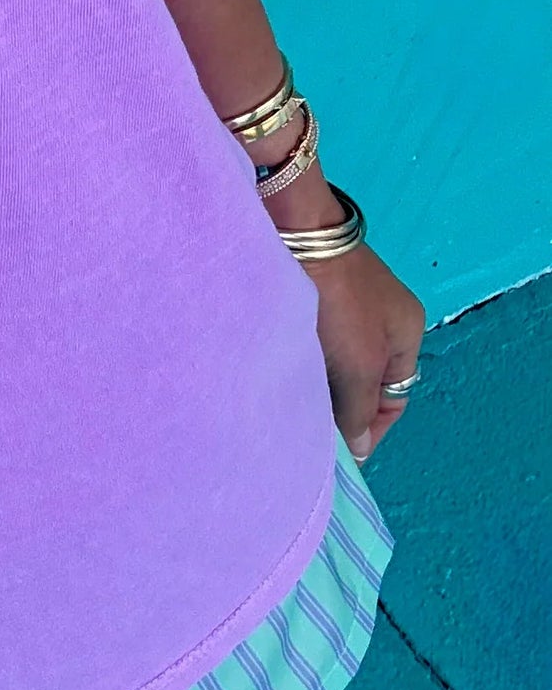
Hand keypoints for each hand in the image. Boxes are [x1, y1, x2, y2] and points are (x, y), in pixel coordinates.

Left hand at [302, 238, 425, 463]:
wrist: (297, 234)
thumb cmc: (339, 303)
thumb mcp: (361, 363)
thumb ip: (360, 409)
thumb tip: (358, 446)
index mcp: (407, 333)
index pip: (394, 398)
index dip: (369, 430)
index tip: (342, 455)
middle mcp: (381, 319)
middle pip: (363, 382)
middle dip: (340, 409)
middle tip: (312, 435)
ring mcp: (347, 304)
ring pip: (335, 364)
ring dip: (318, 387)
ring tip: (293, 410)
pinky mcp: (314, 294)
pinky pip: (314, 343)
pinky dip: (302, 362)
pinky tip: (282, 375)